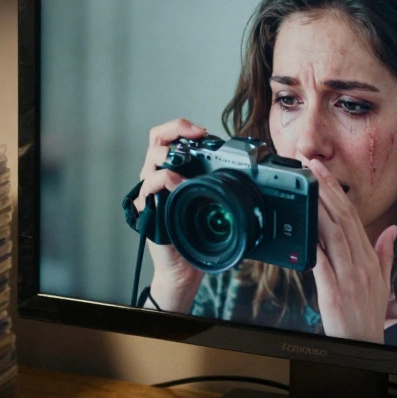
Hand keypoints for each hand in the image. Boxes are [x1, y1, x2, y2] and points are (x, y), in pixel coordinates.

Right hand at [137, 119, 207, 311]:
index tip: (203, 132)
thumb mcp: (212, 205)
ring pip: (151, 156)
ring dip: (170, 152)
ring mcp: (150, 190)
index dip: (183, 128)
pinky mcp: (146, 206)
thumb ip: (217, 187)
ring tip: (187, 161)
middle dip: (175, 129)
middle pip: (157, 139)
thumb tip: (250, 173)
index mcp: (172, 171)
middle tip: (196, 133)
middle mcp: (157, 176)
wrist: (184, 269)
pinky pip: (150, 184)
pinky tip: (179, 184)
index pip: (169, 138)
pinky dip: (166, 179)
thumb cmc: (197, 237)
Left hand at [306, 159, 396, 342]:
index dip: (338, 192)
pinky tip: (303, 227)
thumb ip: (386, 253)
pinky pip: (321, 263)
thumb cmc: (369, 314)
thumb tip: (393, 230)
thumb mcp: (384, 282)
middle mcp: (361, 263)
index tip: (324, 172)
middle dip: (327, 189)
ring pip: (334, 234)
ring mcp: (349, 277)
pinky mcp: (334, 291)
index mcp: (371, 258)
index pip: (354, 217)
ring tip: (307, 186)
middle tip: (312, 166)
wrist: (363, 344)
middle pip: (343, 219)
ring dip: (319, 207)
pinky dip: (313, 244)